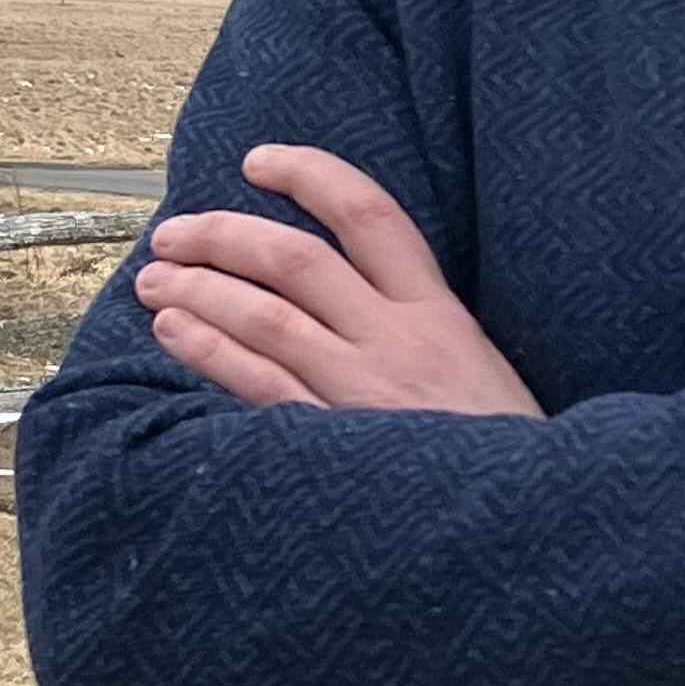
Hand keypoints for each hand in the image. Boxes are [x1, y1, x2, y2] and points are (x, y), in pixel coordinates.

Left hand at [134, 144, 544, 417]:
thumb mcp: (479, 368)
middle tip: (173, 233)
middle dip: (222, 235)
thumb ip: (422, 329)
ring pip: (265, 316)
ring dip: (199, 290)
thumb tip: (345, 294)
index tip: (258, 161)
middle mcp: (398, 340)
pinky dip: (210, 351)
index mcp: (439, 313)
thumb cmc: (499, 450)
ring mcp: (363, 390)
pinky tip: (174, 333)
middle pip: (295, 260)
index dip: (308, 175)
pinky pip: (259, 384)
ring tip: (154, 281)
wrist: (529, 524)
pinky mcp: (335, 442)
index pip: (370, 214)